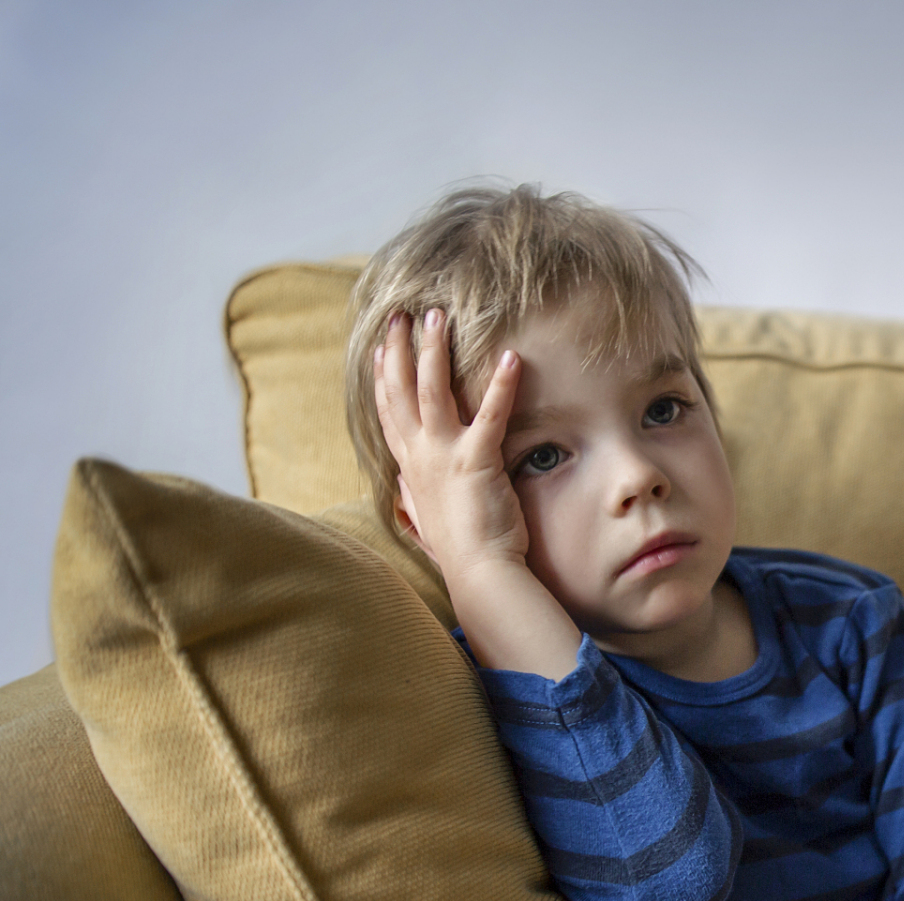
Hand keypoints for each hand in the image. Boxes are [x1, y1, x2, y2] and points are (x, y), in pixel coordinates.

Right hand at [375, 309, 523, 571]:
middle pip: (402, 391)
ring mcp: (444, 456)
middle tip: (401, 314)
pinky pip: (489, 413)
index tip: (383, 347)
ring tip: (438, 316)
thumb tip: (404, 490)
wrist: (478, 573)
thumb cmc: (459, 550)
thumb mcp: (426, 518)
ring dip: (434, 349)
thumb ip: (414, 497)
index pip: (388, 412)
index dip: (383, 377)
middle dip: (400, 348)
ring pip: (433, 390)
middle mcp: (420, 456)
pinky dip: (500, 384)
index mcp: (410, 467)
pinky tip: (509, 356)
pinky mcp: (477, 460)